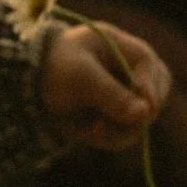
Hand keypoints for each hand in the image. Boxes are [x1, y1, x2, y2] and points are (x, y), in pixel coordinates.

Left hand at [53, 0, 186, 185]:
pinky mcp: (121, 115)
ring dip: (117, 132)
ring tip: (89, 131)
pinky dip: (108, 138)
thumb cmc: (54, 67)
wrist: (31, 83)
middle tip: (103, 126)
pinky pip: (126, 134)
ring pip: (142, 121)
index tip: (142, 112)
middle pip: (155, 96)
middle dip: (132, 117)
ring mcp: (130, 95)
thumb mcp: (79, 77)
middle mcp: (134, 71)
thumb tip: (144, 113)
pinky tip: (86, 133)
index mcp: (123, 48)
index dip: (148, 88)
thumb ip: (110, 93)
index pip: (149, 65)